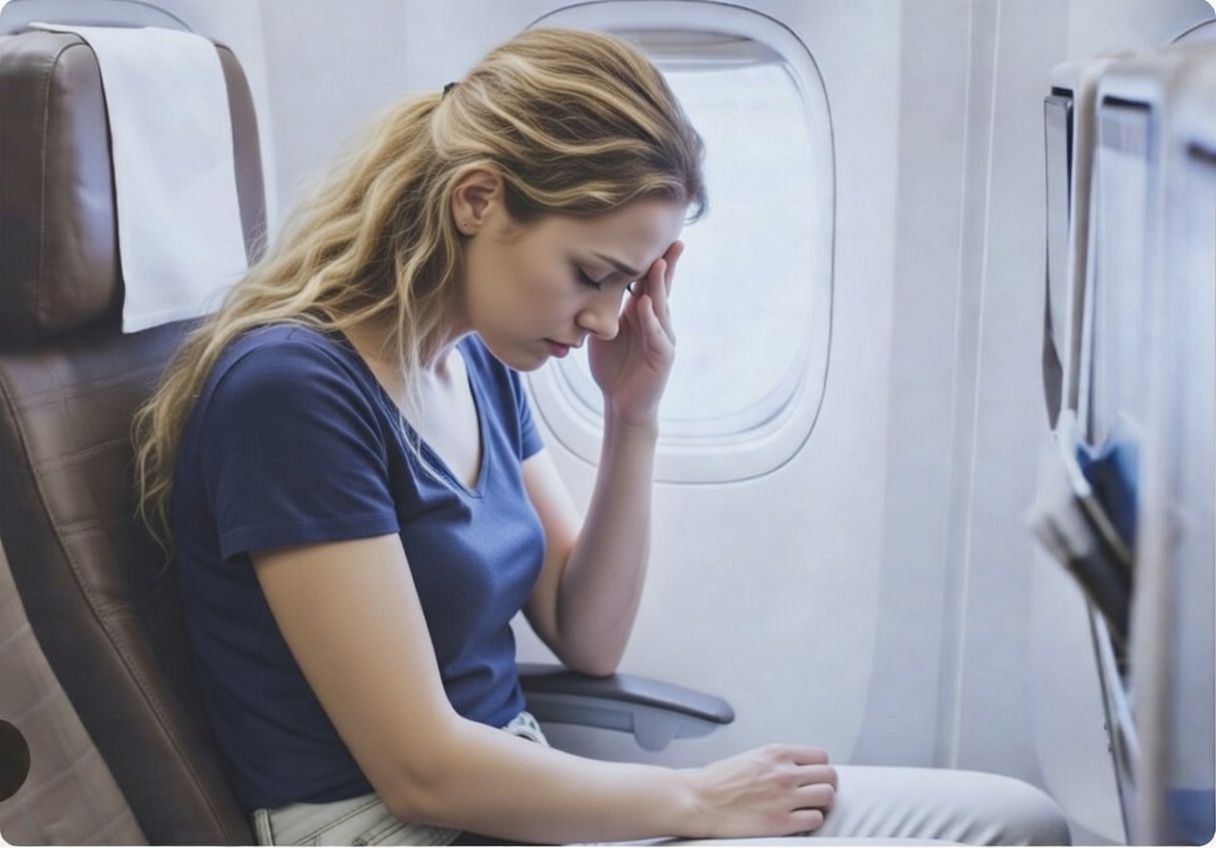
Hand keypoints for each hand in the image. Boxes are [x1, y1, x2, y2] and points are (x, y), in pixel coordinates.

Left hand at [587, 240, 683, 428]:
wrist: (622, 404)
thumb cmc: (613, 367)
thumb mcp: (603, 331)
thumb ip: (601, 309)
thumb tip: (580, 282)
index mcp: (643, 313)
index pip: (649, 281)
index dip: (652, 259)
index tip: (653, 234)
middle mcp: (657, 321)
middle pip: (662, 287)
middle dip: (666, 263)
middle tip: (671, 238)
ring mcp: (663, 337)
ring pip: (661, 307)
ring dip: (660, 285)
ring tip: (657, 263)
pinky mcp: (663, 356)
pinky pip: (657, 335)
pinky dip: (651, 320)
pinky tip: (646, 304)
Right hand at [683, 744, 836, 838]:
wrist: (698, 800)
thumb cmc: (716, 781)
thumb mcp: (750, 757)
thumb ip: (775, 761)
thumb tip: (794, 769)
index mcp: (776, 753)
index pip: (820, 756)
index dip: (819, 768)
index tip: (814, 776)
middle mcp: (784, 772)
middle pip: (830, 776)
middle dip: (826, 785)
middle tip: (816, 793)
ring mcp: (785, 797)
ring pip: (828, 797)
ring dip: (821, 804)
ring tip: (809, 808)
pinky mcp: (782, 822)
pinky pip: (815, 820)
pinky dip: (810, 821)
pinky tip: (798, 821)